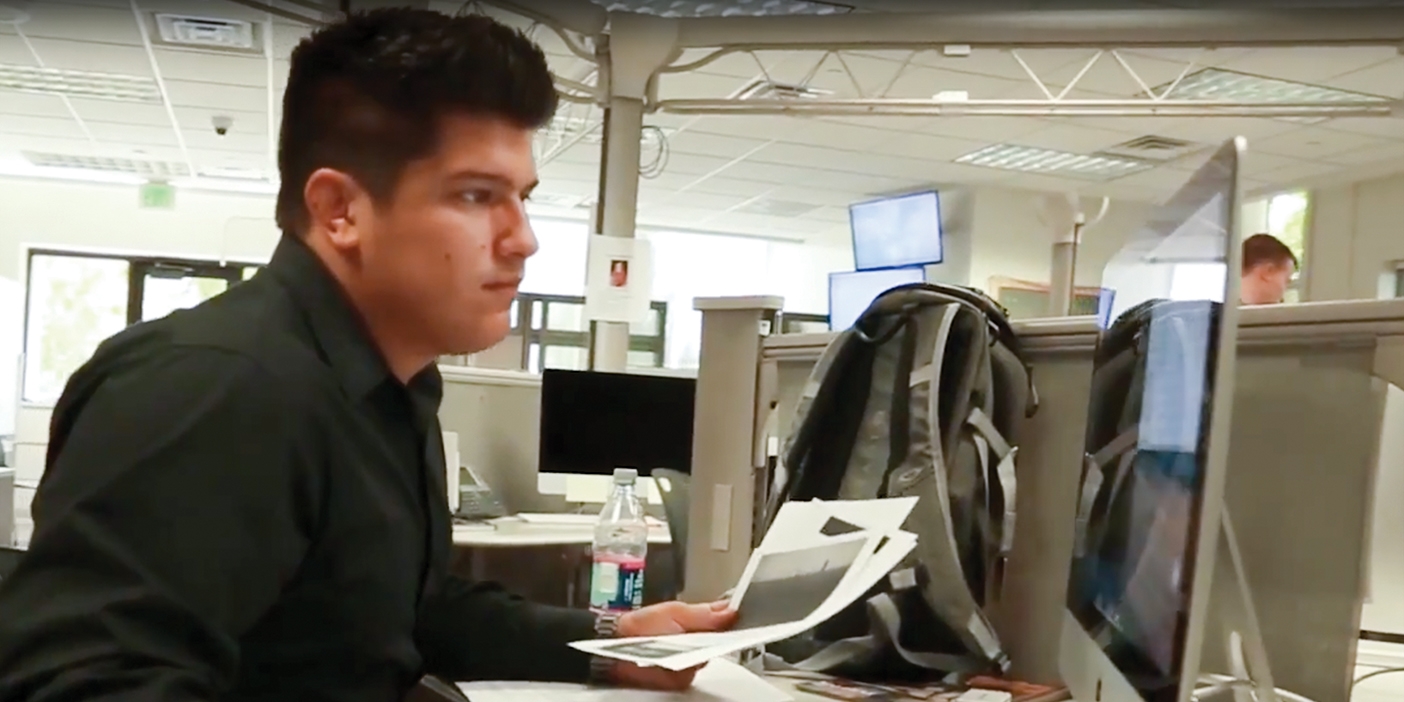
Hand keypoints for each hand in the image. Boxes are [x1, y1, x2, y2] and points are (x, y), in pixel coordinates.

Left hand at [609, 600, 736, 690]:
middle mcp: (699, 641)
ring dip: (698, 653)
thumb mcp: (675, 612)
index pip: (727, 621)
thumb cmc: (642, 625)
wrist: (618, 648)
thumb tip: (730, 610)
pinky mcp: (683, 678)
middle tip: (714, 631)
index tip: (742, 619)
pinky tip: (674, 659)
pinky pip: (692, 674)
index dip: (736, 621)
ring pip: (708, 660)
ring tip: (683, 644)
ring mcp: (692, 660)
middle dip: (719, 639)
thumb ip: (704, 613)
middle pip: (722, 643)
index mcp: (700, 621)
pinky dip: (683, 667)